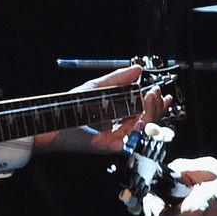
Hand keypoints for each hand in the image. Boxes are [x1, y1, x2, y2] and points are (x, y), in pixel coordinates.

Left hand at [34, 65, 172, 154]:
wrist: (55, 121)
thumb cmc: (73, 106)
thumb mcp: (98, 86)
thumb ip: (118, 78)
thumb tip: (138, 70)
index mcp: (119, 115)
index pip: (144, 111)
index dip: (155, 103)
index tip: (161, 93)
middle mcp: (120, 127)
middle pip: (148, 121)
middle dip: (156, 107)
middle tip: (156, 95)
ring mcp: (117, 137)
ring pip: (143, 130)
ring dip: (151, 115)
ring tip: (150, 100)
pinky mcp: (112, 145)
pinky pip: (131, 140)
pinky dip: (138, 129)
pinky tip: (141, 117)